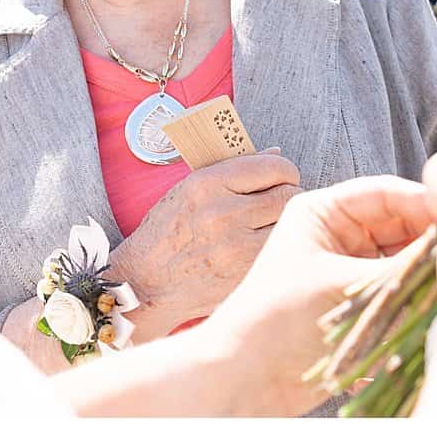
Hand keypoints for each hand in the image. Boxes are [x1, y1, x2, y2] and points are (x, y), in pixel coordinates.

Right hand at [108, 150, 301, 336]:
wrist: (147, 281)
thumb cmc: (167, 231)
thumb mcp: (190, 189)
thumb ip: (233, 170)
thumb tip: (276, 154)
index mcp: (208, 184)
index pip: (273, 168)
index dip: (286, 172)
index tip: (284, 178)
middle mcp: (223, 213)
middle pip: (287, 196)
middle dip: (289, 195)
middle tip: (280, 201)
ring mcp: (236, 247)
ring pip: (288, 225)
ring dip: (285, 222)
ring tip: (271, 223)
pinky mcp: (244, 274)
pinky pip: (278, 251)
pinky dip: (278, 246)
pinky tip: (264, 246)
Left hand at [200, 175, 436, 415]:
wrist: (246, 380)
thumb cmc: (279, 322)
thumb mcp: (345, 286)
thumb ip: (402, 266)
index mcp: (323, 211)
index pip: (388, 193)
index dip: (429, 202)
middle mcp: (339, 234)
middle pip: (403, 225)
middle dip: (434, 242)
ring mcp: (350, 267)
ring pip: (406, 261)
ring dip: (428, 275)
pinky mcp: (360, 303)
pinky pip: (400, 292)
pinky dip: (417, 300)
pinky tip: (436, 312)